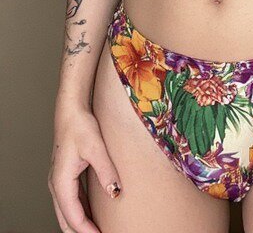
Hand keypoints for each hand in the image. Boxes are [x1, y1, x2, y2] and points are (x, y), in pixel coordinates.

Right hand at [48, 106, 121, 231]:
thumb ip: (106, 172)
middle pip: (66, 220)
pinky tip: (93, 215)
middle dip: (81, 232)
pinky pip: (71, 202)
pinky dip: (80, 212)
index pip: (74, 217)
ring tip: (99, 230)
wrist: (71, 111)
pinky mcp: (65, 177)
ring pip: (67, 213)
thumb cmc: (80, 126)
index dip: (88, 231)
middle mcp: (56, 185)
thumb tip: (116, 194)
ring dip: (81, 224)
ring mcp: (59, 182)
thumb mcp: (96, 148)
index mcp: (61, 182)